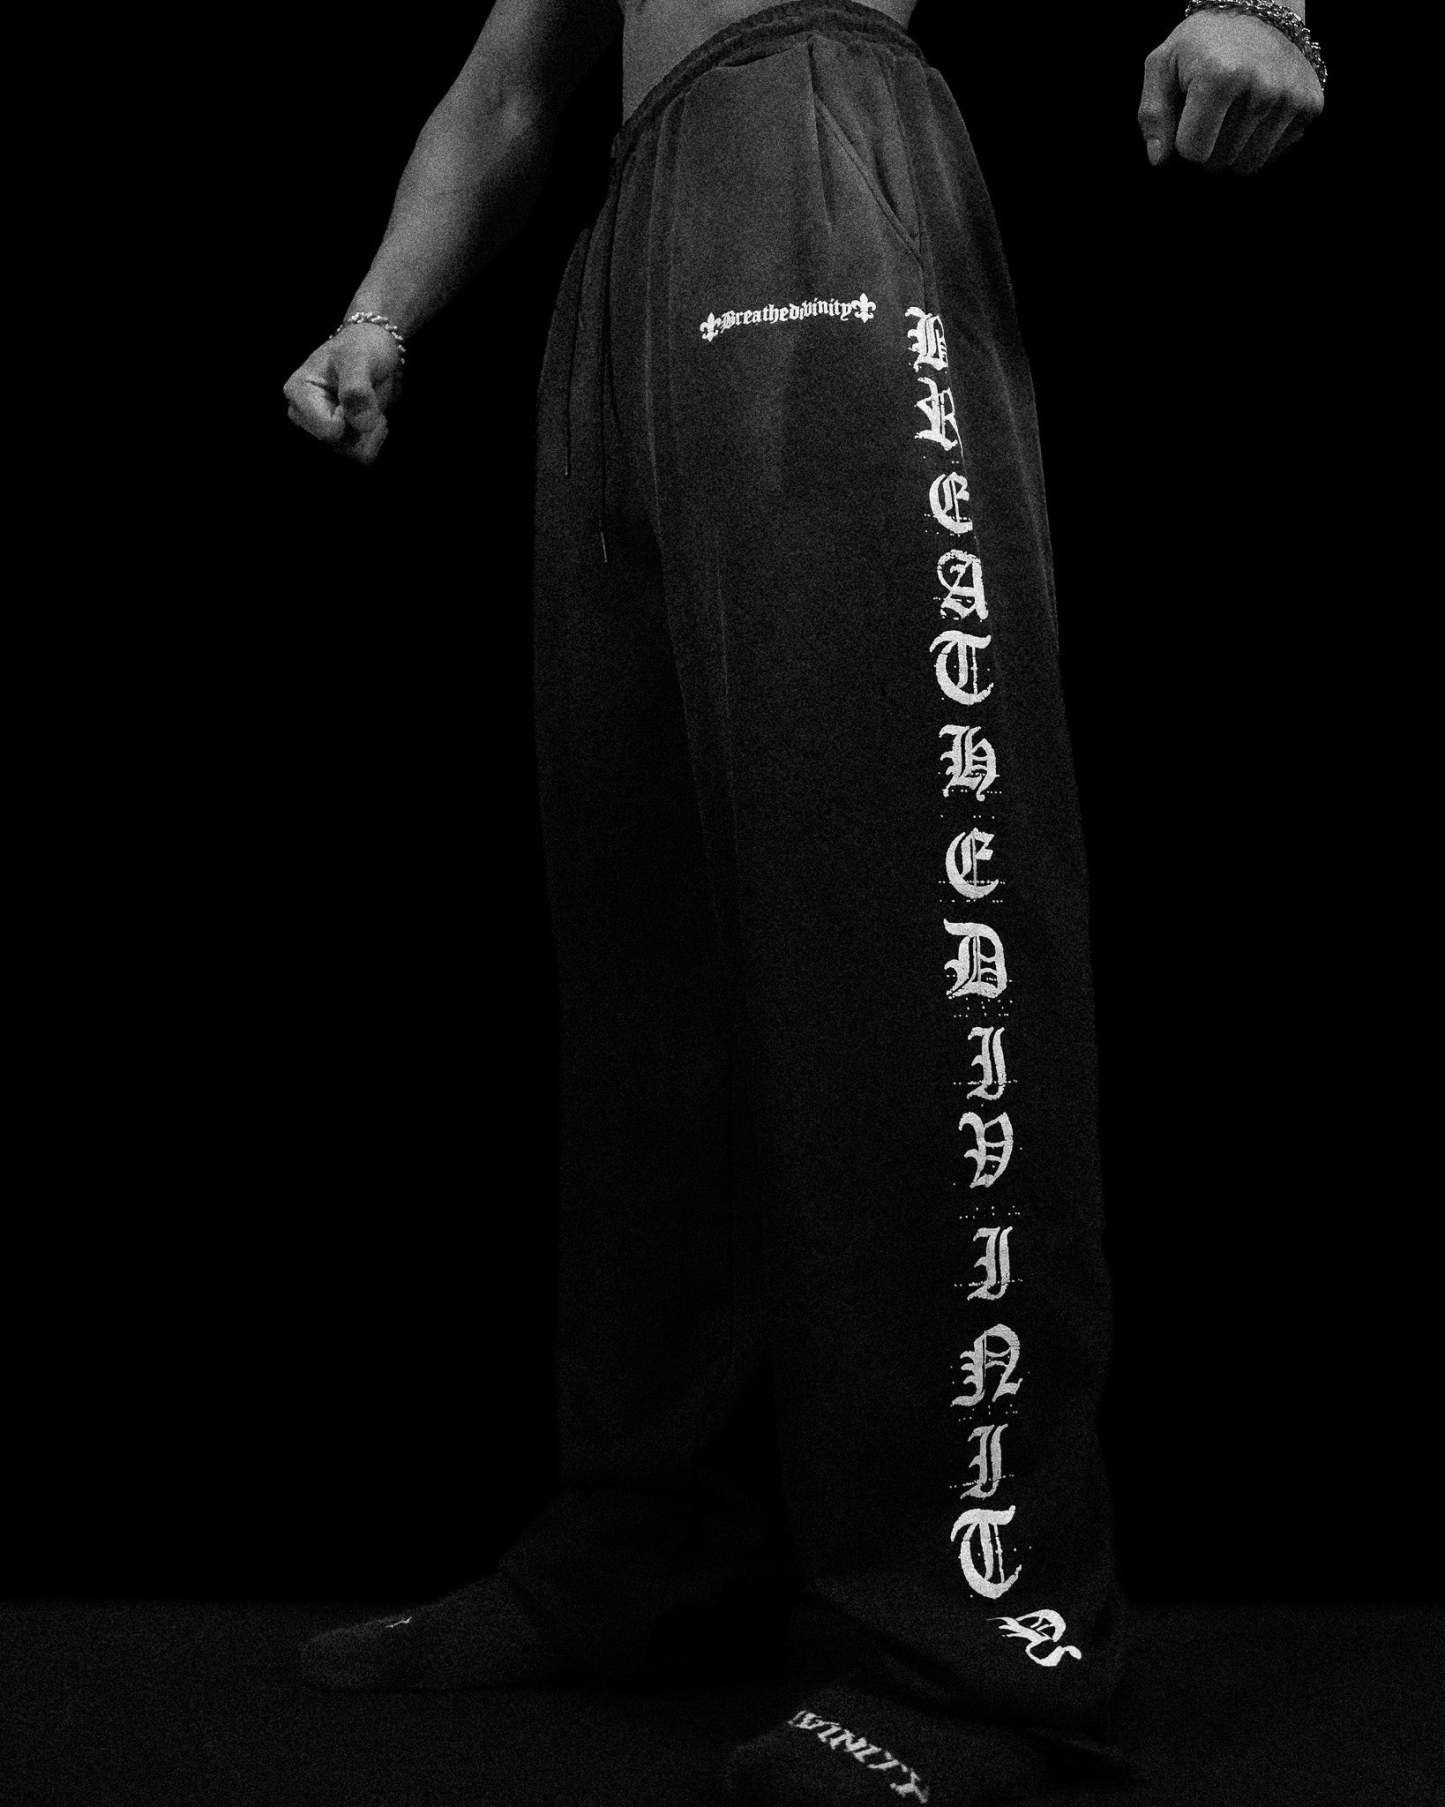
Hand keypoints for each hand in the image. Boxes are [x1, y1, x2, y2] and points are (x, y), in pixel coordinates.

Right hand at [283, 324, 402, 464]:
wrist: (375, 351)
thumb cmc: (361, 347)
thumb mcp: (357, 358)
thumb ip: (356, 387)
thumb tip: (362, 424)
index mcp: (298, 392)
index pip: (326, 430)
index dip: (349, 418)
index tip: (356, 393)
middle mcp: (304, 415)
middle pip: (337, 445)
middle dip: (361, 426)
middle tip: (368, 397)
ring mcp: (321, 429)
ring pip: (350, 453)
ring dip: (370, 433)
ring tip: (372, 407)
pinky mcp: (339, 438)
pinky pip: (361, 455)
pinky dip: (373, 439)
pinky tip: (375, 418)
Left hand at [1138, 11, 1323, 175]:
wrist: (1259, 11)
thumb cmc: (1203, 43)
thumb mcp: (1163, 65)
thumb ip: (1152, 114)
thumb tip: (1159, 159)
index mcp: (1221, 76)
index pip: (1192, 152)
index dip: (1184, 139)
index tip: (1190, 114)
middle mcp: (1262, 87)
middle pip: (1219, 162)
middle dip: (1209, 145)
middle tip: (1213, 110)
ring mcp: (1290, 98)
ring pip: (1247, 165)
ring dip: (1234, 149)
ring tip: (1234, 112)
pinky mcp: (1311, 105)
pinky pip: (1273, 155)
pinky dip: (1260, 142)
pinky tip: (1257, 112)